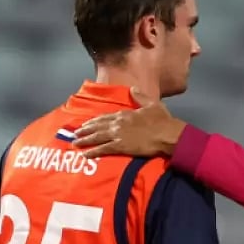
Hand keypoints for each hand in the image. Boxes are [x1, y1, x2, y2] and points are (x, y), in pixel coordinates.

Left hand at [71, 87, 187, 158]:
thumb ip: (140, 96)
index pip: (105, 117)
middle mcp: (118, 123)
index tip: (86, 124)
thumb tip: (133, 88)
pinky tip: (85, 154)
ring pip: (97, 137)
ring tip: (75, 143)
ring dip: (85, 140)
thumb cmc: (162, 120)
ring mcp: (118, 135)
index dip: (94, 121)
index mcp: (125, 114)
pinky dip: (93, 152)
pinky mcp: (120, 146)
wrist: (167, 134)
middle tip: (75, 133)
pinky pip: (103, 149)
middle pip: (97, 126)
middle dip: (85, 130)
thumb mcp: (152, 104)